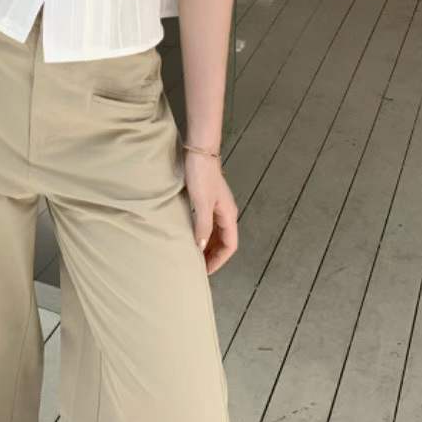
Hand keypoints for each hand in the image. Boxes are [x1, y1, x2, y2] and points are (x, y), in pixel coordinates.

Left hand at [185, 153, 237, 274]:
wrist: (199, 150)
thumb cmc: (201, 175)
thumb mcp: (201, 203)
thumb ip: (203, 226)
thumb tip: (200, 248)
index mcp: (228, 214)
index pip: (230, 245)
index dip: (219, 260)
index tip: (205, 271)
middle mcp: (225, 211)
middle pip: (224, 240)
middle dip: (213, 255)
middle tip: (198, 267)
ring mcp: (217, 204)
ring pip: (216, 232)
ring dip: (208, 245)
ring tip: (194, 255)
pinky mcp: (208, 198)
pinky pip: (208, 223)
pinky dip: (203, 233)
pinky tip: (191, 235)